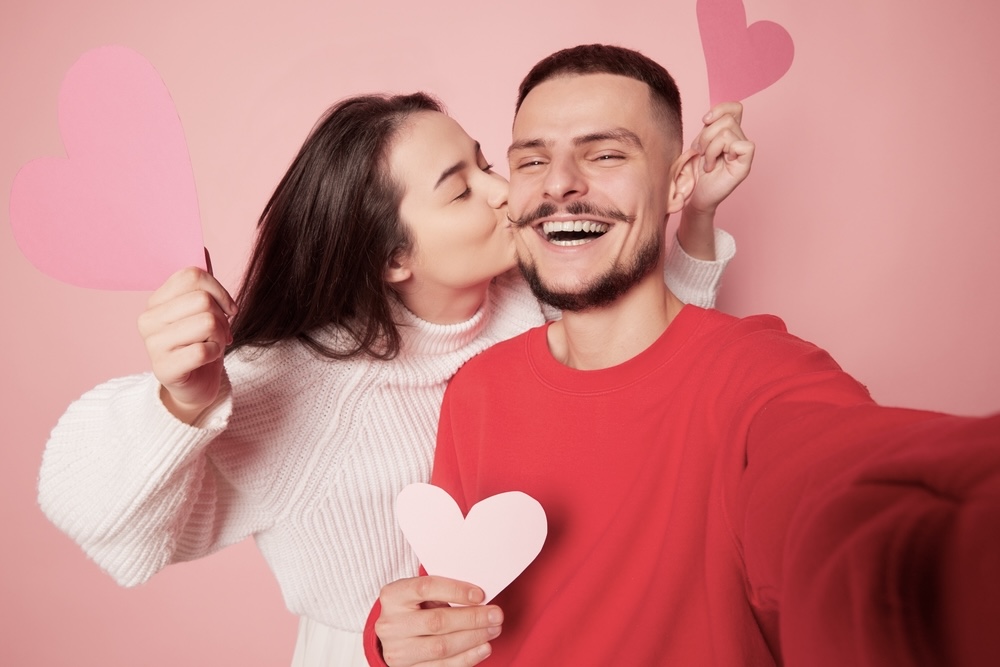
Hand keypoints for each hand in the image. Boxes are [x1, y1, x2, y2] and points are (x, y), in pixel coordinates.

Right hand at [137, 260, 237, 423]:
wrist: (195, 385)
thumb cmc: (200, 343)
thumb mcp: (202, 311)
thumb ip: (201, 283)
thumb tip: (201, 248)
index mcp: (156, 300)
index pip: (192, 275)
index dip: (219, 289)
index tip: (227, 308)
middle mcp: (147, 319)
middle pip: (202, 299)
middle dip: (223, 318)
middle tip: (222, 333)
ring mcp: (152, 345)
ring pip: (206, 322)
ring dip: (221, 335)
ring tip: (215, 344)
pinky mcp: (163, 368)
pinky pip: (203, 349)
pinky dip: (215, 353)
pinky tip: (207, 359)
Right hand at [376, 575, 502, 666]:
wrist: (393, 634)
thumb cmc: (412, 609)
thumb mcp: (420, 595)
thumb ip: (443, 593)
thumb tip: (479, 599)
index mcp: (393, 596)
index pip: (426, 588)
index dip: (456, 591)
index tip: (480, 595)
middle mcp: (390, 624)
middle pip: (437, 621)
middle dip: (472, 618)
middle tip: (495, 615)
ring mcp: (397, 650)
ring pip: (441, 647)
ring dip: (473, 639)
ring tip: (492, 630)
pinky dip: (466, 658)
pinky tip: (482, 648)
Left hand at [687, 101, 754, 214]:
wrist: (695, 195)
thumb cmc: (696, 172)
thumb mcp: (699, 144)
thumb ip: (707, 128)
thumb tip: (707, 118)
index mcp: (730, 132)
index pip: (735, 108)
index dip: (720, 109)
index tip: (704, 120)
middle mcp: (739, 140)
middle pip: (727, 119)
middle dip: (706, 135)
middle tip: (701, 152)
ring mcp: (743, 152)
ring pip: (726, 132)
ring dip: (709, 148)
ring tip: (706, 162)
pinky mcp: (745, 165)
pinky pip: (739, 145)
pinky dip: (718, 153)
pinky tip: (713, 165)